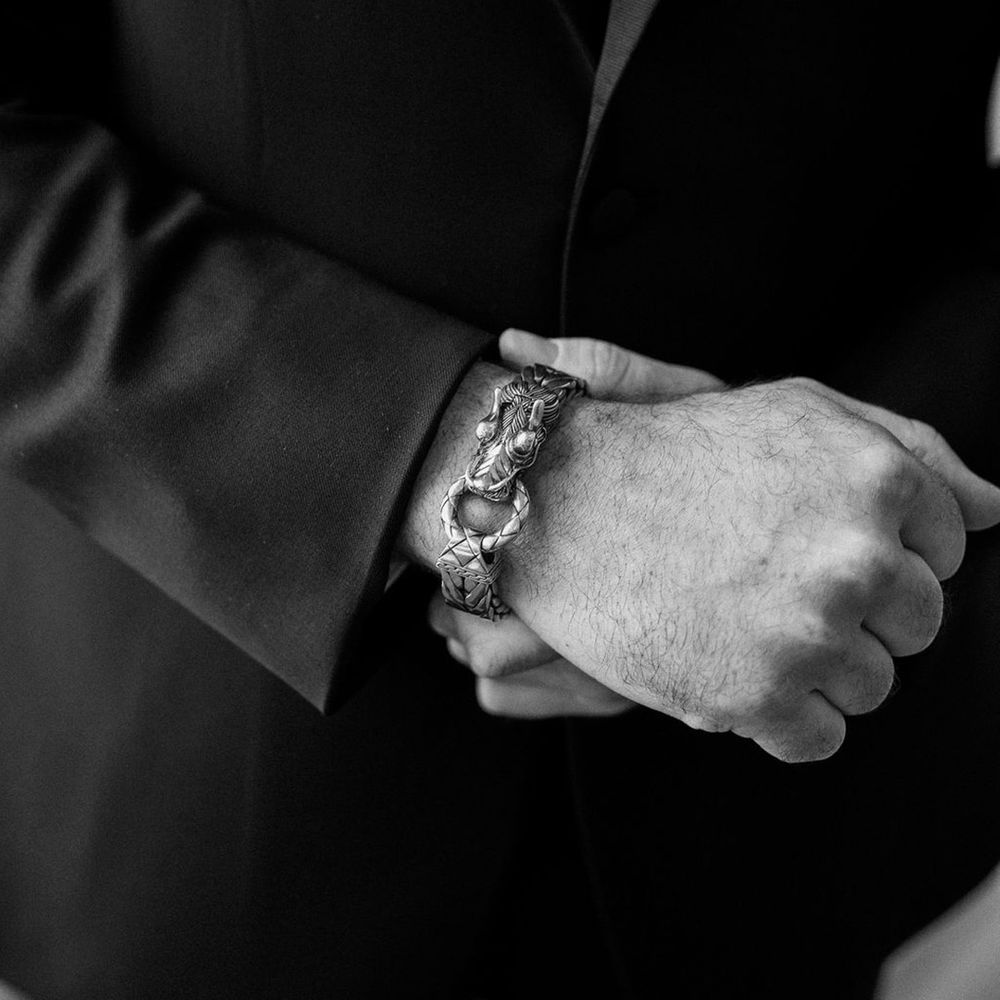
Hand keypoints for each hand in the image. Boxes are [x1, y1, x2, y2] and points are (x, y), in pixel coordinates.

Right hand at [401, 343, 999, 758]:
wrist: (556, 500)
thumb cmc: (675, 450)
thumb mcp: (797, 411)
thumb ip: (913, 450)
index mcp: (880, 481)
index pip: (947, 554)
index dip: (879, 553)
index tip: (812, 545)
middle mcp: (860, 559)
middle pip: (916, 626)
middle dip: (856, 612)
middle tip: (775, 585)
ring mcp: (810, 635)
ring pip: (873, 687)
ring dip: (818, 666)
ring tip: (746, 623)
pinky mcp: (758, 699)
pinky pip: (820, 739)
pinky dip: (781, 715)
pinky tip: (731, 665)